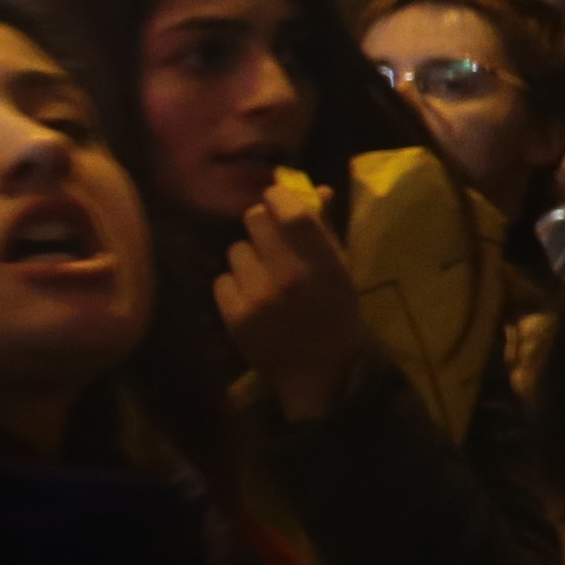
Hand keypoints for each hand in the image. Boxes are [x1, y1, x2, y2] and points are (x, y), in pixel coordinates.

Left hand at [209, 170, 371, 423]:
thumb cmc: (336, 317)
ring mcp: (258, 298)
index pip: (292, 213)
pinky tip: (253, 299)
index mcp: (324, 266)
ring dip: (248, 257)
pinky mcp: (233, 316)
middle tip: (271, 240)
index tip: (276, 197)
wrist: (317, 374)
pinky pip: (222, 279)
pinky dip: (235, 285)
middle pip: (253, 220)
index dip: (279, 197)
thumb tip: (315, 190)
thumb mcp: (342, 273)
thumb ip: (325, 231)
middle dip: (261, 224)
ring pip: (235, 249)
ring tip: (265, 277)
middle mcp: (289, 278)